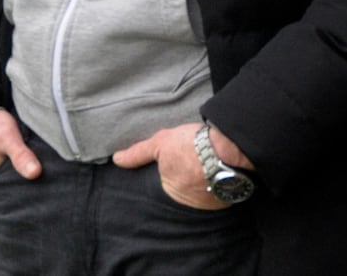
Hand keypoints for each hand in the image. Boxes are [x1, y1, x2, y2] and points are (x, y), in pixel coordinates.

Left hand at [113, 122, 250, 209]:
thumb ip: (139, 153)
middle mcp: (189, 202)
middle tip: (195, 164)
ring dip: (205, 186)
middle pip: (185, 193)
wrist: (229, 148)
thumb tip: (117, 159)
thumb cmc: (193, 144)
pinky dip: (220, 186)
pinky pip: (220, 196)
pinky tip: (222, 172)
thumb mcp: (161, 142)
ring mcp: (209, 204)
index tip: (182, 164)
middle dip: (188, 182)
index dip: (175, 173)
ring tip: (209, 167)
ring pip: (203, 196)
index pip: (168, 186)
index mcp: (171, 191)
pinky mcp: (228, 202)